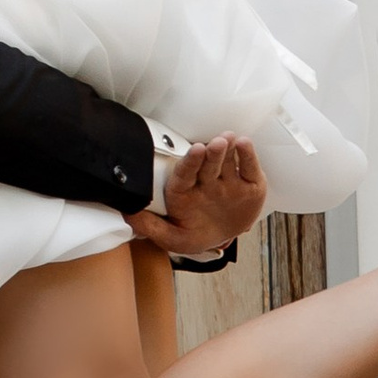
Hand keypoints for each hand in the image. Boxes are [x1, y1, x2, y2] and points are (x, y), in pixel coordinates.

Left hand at [128, 136, 266, 254]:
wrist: (224, 238)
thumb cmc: (195, 234)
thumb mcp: (173, 238)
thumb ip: (152, 227)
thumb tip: (128, 214)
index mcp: (185, 191)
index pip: (185, 174)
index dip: (190, 162)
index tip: (195, 150)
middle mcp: (206, 181)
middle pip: (208, 164)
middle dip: (212, 153)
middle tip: (216, 143)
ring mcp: (228, 180)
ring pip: (227, 161)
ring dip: (229, 148)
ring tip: (231, 139)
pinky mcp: (249, 182)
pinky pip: (248, 167)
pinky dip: (248, 155)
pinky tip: (244, 144)